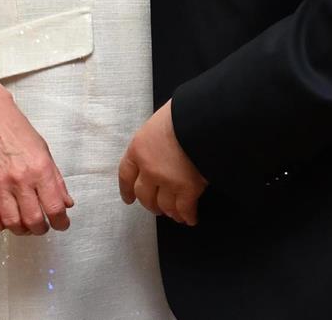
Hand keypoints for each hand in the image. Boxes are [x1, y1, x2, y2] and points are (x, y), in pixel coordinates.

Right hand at [0, 62, 74, 235]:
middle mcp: (21, 179)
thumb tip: (66, 203)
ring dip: (22, 230)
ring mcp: (0, 185)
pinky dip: (0, 226)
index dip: (61, 221)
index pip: (54, 206)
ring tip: (27, 227)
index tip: (62, 224)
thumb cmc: (19, 133)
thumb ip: (57, 181)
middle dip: (42, 229)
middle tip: (44, 227)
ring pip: (12, 222)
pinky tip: (7, 221)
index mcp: (40, 169)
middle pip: (33, 219)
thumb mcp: (46, 153)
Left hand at [118, 100, 206, 225]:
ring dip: (169, 212)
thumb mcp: (161, 120)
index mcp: (139, 149)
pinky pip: (185, 208)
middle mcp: (149, 169)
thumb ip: (156, 138)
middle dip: (150, 204)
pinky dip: (188, 216)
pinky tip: (191, 219)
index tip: (129, 199)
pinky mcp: (188, 189)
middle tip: (156, 209)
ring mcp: (168, 181)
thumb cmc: (185, 112)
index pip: (126, 174)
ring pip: (164, 205)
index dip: (127, 190)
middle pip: (144, 195)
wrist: (205, 118)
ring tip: (175, 215)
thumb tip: (164, 146)